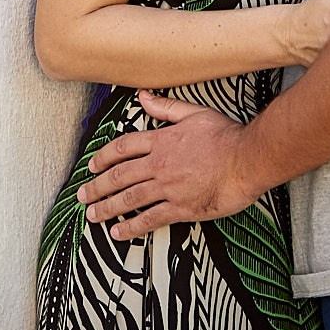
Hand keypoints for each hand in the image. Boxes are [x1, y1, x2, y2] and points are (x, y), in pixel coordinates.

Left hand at [74, 91, 256, 238]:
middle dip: (96, 186)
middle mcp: (159, 165)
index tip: (92, 166)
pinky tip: (119, 232)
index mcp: (161, 140)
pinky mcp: (181, 208)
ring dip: (107, 208)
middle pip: (119, 176)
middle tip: (82, 195)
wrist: (247, 160)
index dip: (103, 157)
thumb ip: (165, 107)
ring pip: (129, 199)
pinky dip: (131, 228)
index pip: (122, 148)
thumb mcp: (194, 113)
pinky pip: (150, 219)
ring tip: (93, 215)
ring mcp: (168, 188)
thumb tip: (143, 96)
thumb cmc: (226, 136)